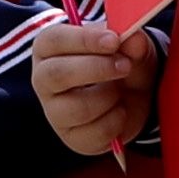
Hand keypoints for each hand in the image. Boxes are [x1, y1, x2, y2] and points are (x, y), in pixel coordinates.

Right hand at [26, 23, 156, 156]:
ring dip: (108, 97)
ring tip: (120, 90)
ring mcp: (55, 112)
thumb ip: (132, 42)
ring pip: (76, 108)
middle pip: (57, 74)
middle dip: (96, 68)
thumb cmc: (120, 61)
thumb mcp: (130, 46)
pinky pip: (94, 132)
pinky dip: (116, 121)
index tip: (114, 40)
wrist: (132, 97)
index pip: (55, 40)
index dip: (85, 40)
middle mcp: (44, 80)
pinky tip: (120, 111)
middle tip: (125, 65)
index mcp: (49, 47)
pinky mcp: (72, 137)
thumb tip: (134, 39)